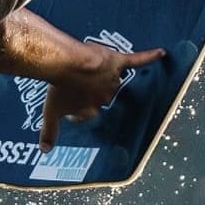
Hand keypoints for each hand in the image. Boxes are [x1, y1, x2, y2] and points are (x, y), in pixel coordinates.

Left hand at [38, 42, 164, 152]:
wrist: (66, 64)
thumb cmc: (60, 87)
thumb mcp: (51, 111)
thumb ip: (49, 132)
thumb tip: (44, 151)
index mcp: (92, 110)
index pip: (86, 112)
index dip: (75, 107)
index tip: (66, 98)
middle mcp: (105, 97)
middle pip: (98, 95)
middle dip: (87, 88)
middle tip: (72, 79)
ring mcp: (113, 80)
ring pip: (110, 79)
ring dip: (100, 74)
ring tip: (84, 67)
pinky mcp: (118, 63)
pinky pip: (136, 61)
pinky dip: (148, 57)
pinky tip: (160, 53)